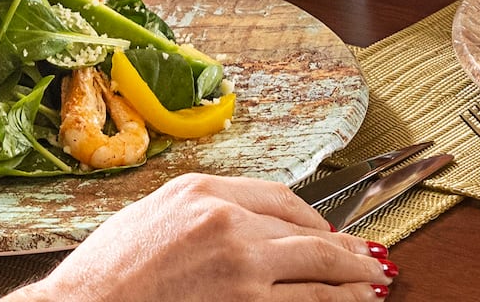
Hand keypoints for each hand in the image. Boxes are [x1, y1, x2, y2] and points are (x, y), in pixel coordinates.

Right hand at [9, 174, 394, 301]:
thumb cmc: (106, 274)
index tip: (329, 230)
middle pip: (309, 233)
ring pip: (318, 272)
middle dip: (346, 250)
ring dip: (353, 281)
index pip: (281, 197)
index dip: (315, 217)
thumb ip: (203, 212)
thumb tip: (248, 225)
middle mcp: (229, 223)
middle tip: (370, 258)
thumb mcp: (153, 216)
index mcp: (205, 192)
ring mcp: (241, 269)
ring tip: (373, 286)